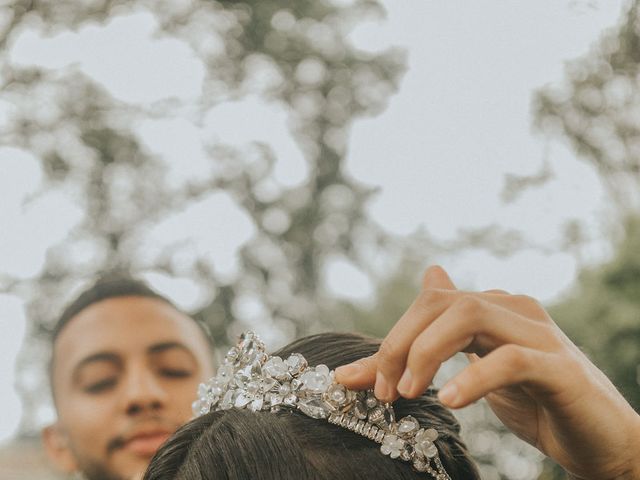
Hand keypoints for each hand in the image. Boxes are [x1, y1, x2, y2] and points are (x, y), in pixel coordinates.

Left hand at [335, 265, 639, 479]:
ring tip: (406, 392)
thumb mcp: (473, 374)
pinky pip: (511, 359)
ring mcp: (539, 334)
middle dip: (400, 342)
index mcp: (492, 308)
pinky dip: (473, 378)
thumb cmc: (536, 403)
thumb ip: (435, 344)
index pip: (429, 302)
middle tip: (384, 390)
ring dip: (426, 352)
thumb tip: (415, 291)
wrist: (600, 438)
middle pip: (442, 302)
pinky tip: (449, 400)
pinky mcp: (559, 368)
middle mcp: (513, 308)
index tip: (364, 381)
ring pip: (470, 314)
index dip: (392, 337)